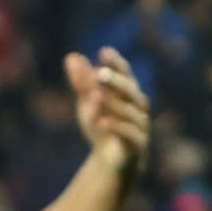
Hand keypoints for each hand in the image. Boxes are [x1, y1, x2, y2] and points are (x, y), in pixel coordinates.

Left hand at [67, 48, 149, 178]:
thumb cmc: (102, 124)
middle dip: (115, 82)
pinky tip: (101, 122)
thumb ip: (81, 81)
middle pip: (130, 90)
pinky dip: (116, 127)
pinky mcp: (138, 144)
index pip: (125, 73)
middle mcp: (138, 106)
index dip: (116, 63)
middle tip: (99, 73)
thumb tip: (71, 56)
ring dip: (113, 104)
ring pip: (130, 112)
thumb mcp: (88, 102)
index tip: (104, 51)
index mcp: (128, 92)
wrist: (112, 159)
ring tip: (96, 97)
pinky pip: (130, 134)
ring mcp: (140, 125)